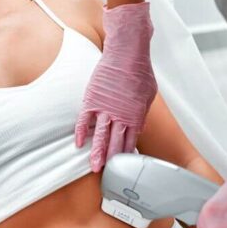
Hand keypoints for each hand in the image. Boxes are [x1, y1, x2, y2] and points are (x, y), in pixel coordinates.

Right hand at [75, 2, 156, 171]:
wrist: (127, 51)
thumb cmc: (139, 70)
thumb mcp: (148, 95)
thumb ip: (141, 112)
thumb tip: (138, 126)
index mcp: (135, 116)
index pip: (130, 142)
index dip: (126, 156)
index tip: (123, 168)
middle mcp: (120, 115)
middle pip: (115, 143)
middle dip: (111, 161)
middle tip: (107, 175)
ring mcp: (104, 108)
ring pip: (100, 136)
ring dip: (96, 153)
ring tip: (94, 167)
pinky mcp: (92, 98)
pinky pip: (84, 119)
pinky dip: (81, 132)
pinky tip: (78, 143)